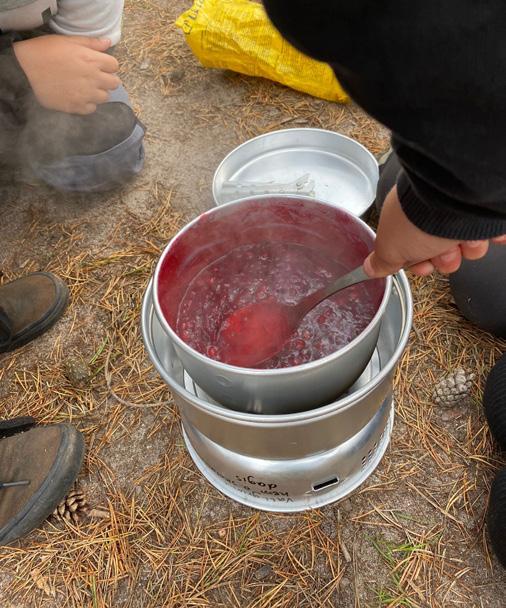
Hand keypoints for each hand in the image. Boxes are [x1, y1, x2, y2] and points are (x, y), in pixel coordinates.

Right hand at [13, 35, 120, 114]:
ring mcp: (86, 95)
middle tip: (95, 78)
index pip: (114, 65)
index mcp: (92, 60)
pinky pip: (92, 109)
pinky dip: (88, 104)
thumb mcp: (68, 41)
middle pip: (114, 83)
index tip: (100, 65)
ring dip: (98, 93)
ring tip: (85, 87)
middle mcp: (93, 79)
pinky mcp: (77, 107)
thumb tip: (107, 43)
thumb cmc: (45, 51)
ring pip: (104, 97)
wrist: (24, 70)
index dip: (108, 65)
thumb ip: (91, 43)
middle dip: (107, 79)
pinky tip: (78, 97)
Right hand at [364, 186, 505, 277]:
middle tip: (440, 251)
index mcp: (409, 217)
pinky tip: (481, 231)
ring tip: (461, 238)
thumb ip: (382, 260)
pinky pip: (490, 230)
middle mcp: (436, 211)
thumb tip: (370, 268)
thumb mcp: (391, 247)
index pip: (415, 249)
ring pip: (468, 244)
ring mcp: (462, 210)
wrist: (456, 199)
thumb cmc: (421, 219)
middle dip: (443, 258)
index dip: (418, 262)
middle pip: (443, 250)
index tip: (421, 265)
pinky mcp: (485, 209)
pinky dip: (487, 234)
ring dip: (465, 248)